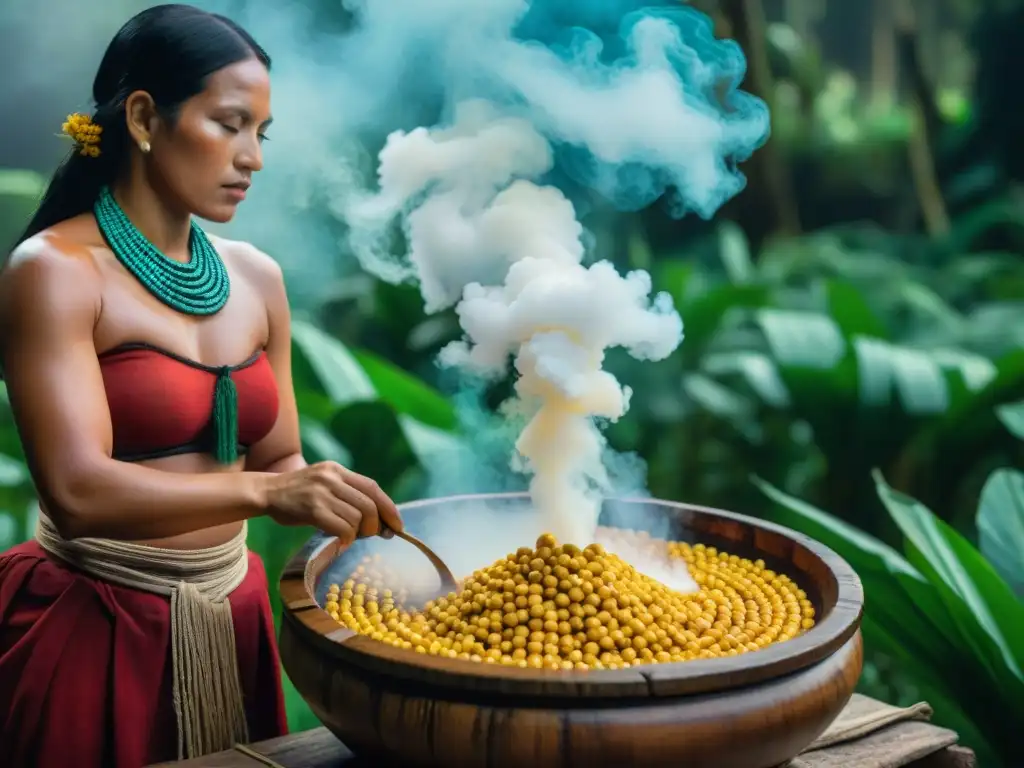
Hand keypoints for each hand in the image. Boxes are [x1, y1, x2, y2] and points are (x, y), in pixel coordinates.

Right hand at [264, 461, 402, 544]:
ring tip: (350, 536)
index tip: (397, 525)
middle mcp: (332, 477)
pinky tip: (341, 542)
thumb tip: (379, 521)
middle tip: (372, 535)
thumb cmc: (297, 495)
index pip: (373, 487)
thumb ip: (348, 495)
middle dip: (376, 524)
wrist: (265, 492)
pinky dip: (346, 538)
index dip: (389, 507)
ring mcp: (322, 492)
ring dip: (359, 533)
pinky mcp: (312, 508)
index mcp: (338, 470)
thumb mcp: (324, 484)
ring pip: (357, 517)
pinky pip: (342, 527)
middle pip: (369, 504)